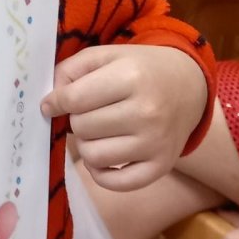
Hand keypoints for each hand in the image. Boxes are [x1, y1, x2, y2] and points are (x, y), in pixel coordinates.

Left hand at [41, 45, 208, 190]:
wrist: (190, 86)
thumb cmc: (141, 68)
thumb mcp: (108, 55)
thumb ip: (71, 69)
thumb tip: (49, 102)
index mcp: (131, 76)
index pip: (74, 99)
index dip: (55, 102)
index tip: (52, 103)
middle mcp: (146, 111)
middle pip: (82, 127)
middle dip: (77, 119)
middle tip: (90, 112)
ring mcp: (155, 142)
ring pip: (93, 155)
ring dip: (86, 144)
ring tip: (98, 131)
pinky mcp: (161, 166)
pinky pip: (116, 183)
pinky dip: (101, 173)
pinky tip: (104, 156)